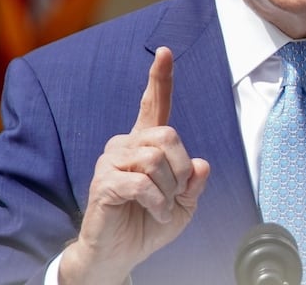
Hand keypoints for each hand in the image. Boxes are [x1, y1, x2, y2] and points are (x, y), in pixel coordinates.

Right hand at [58, 47, 210, 284]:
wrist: (120, 254)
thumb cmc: (148, 224)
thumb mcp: (184, 204)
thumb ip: (194, 183)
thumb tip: (201, 163)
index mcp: (146, 144)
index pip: (154, 104)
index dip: (160, 78)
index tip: (165, 51)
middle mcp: (126, 145)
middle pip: (168, 135)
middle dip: (180, 169)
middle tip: (174, 194)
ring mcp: (111, 161)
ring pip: (156, 159)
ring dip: (168, 191)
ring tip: (160, 207)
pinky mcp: (104, 182)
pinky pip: (143, 183)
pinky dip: (157, 203)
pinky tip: (154, 212)